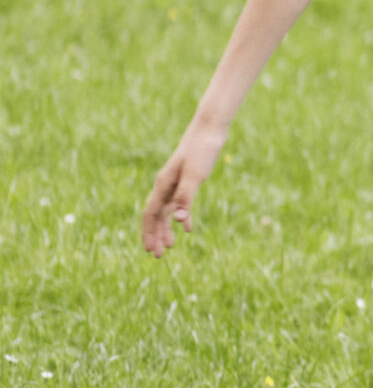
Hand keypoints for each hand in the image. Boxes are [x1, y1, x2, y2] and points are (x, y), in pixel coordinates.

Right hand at [140, 126, 224, 256]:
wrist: (209, 131)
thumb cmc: (202, 151)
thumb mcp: (196, 175)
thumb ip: (186, 197)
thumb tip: (177, 220)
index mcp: (163, 185)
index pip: (150, 214)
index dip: (149, 232)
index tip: (150, 250)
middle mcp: (165, 185)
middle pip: (155, 215)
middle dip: (154, 235)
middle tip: (157, 256)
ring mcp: (174, 183)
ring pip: (165, 211)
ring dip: (165, 229)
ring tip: (169, 246)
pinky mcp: (185, 181)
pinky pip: (178, 204)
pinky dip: (181, 216)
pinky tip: (186, 228)